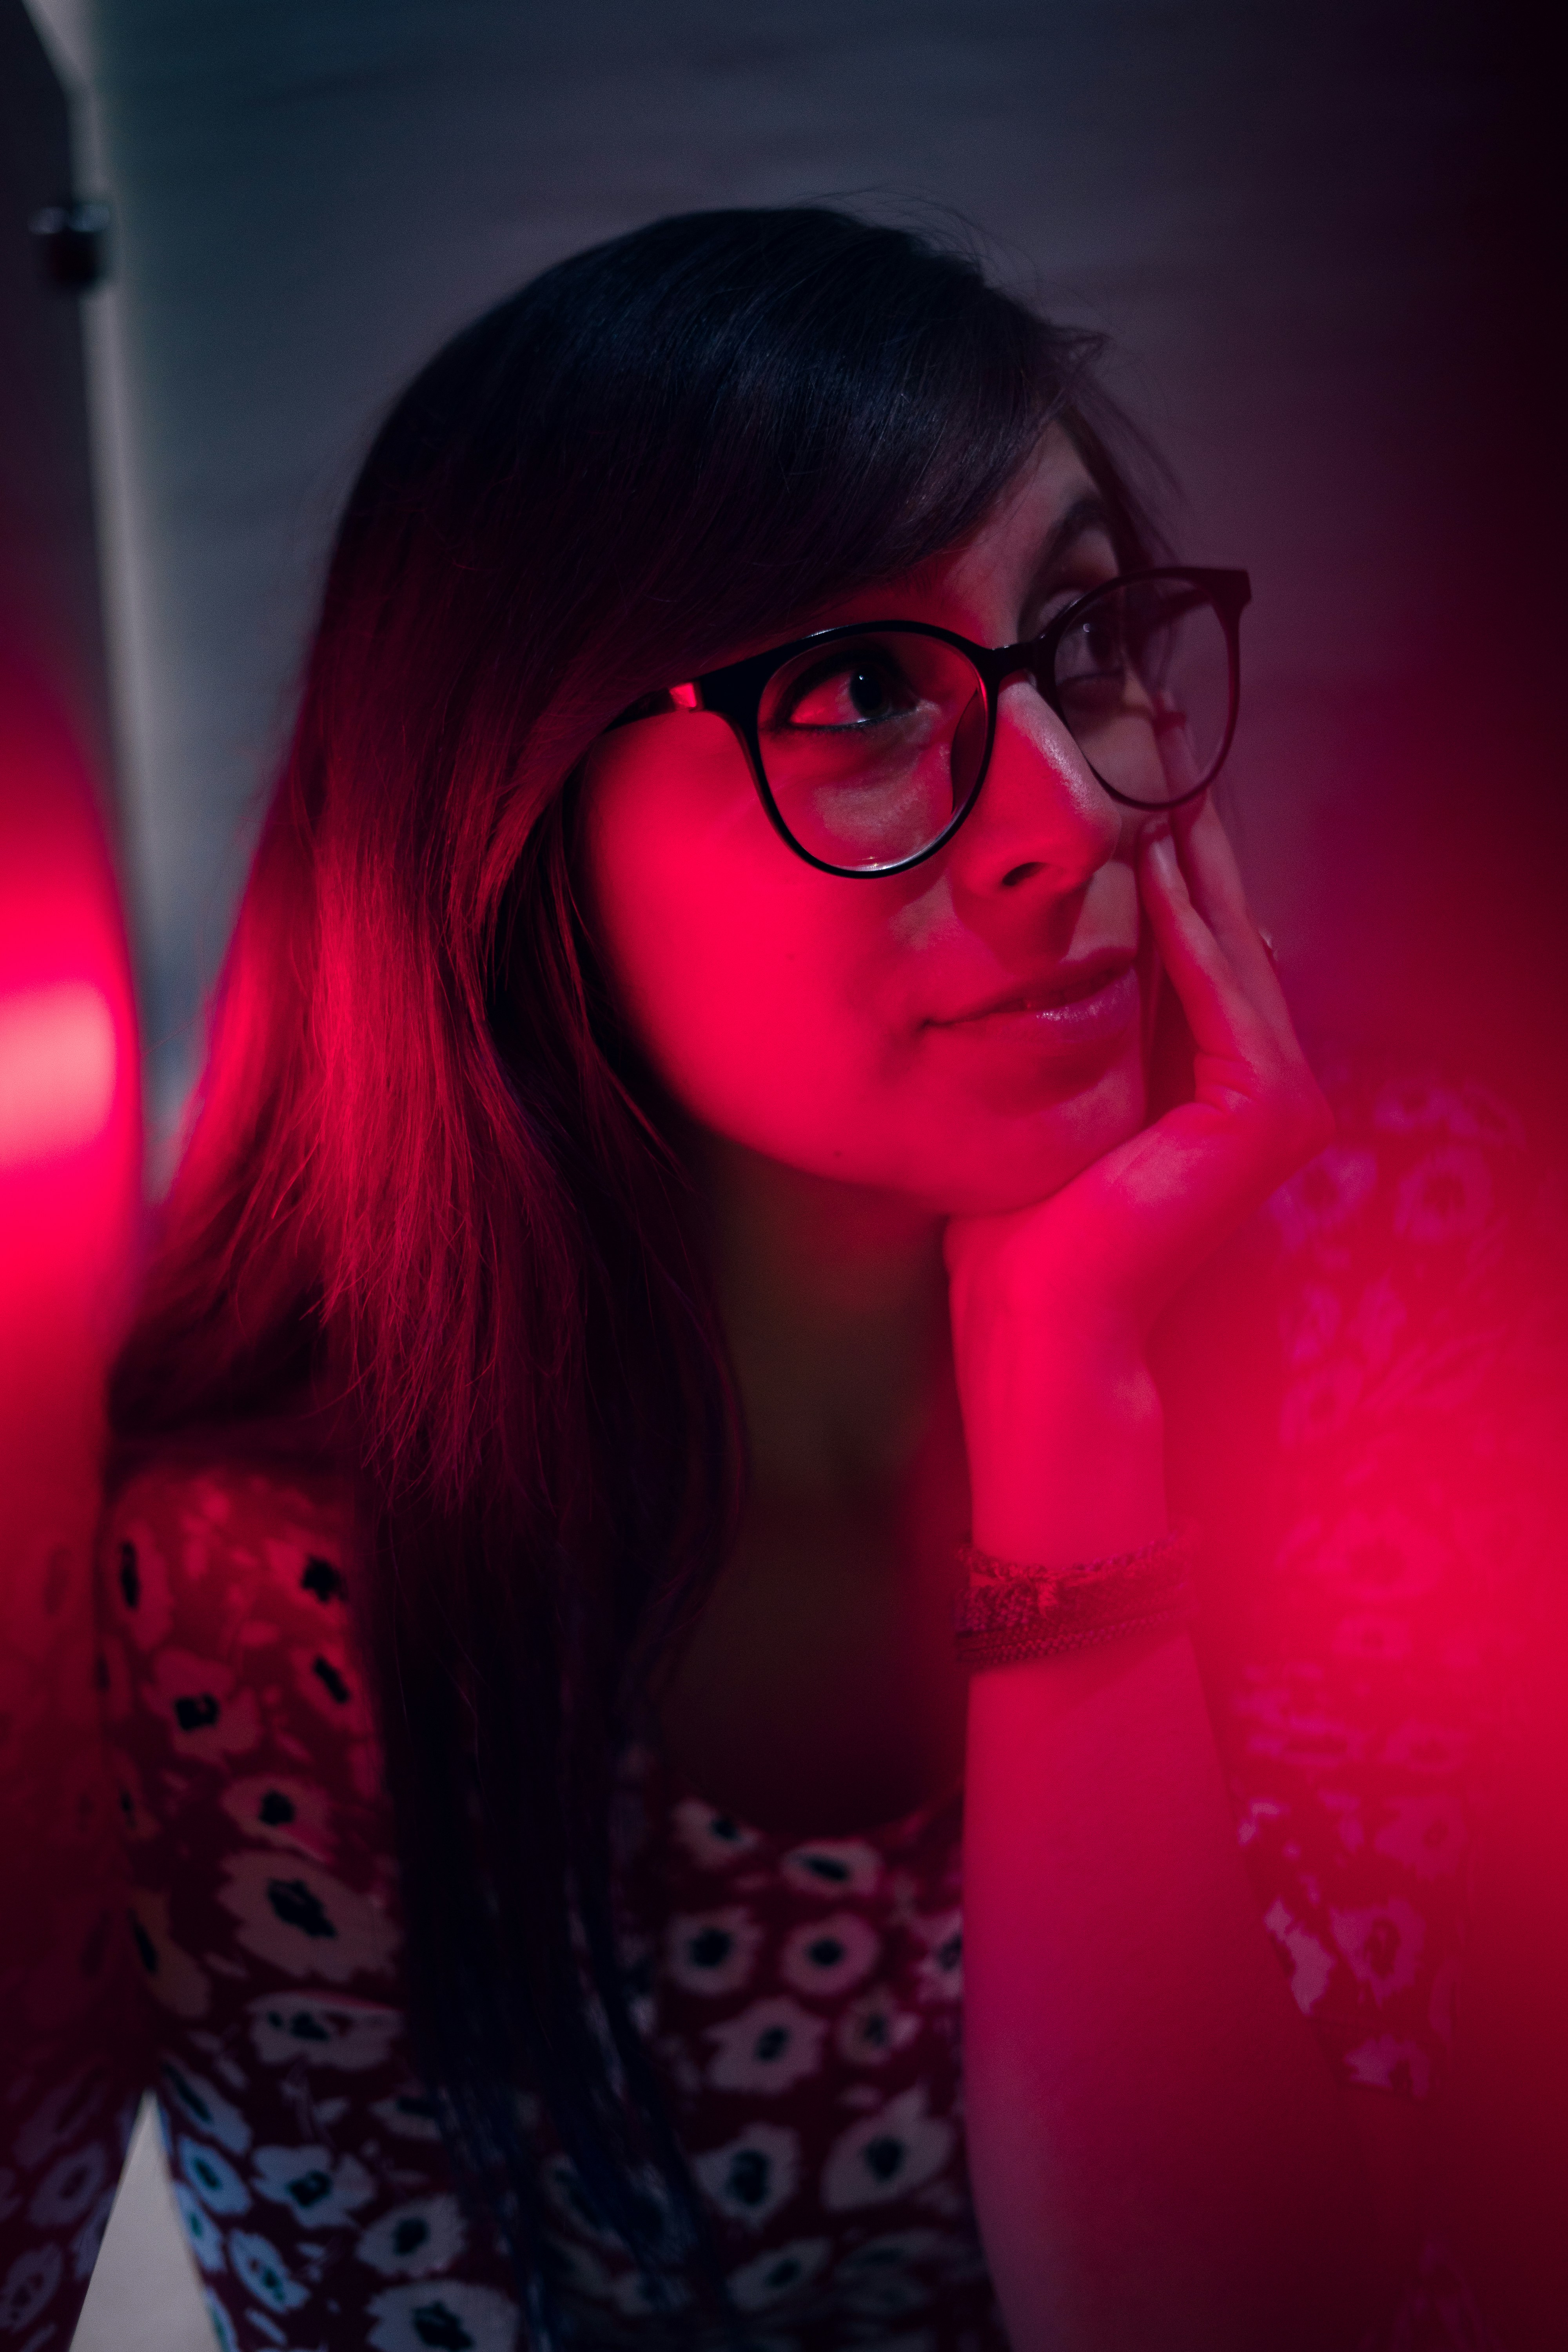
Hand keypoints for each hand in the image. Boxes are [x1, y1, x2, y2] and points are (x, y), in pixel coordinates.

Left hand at [944, 794, 1331, 1558]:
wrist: (1038, 1323)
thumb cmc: (1024, 1222)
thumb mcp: (1050, 1091)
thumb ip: (1075, 1020)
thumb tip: (1043, 937)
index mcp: (1224, 1078)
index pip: (1193, 939)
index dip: (1163, 851)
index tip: (1124, 768)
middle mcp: (1269, 1082)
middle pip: (1218, 926)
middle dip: (1184, 828)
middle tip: (1151, 729)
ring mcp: (1281, 1097)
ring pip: (1225, 942)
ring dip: (1191, 849)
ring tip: (1156, 760)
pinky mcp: (1267, 1111)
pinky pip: (1220, 989)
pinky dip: (1186, 920)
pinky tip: (1153, 850)